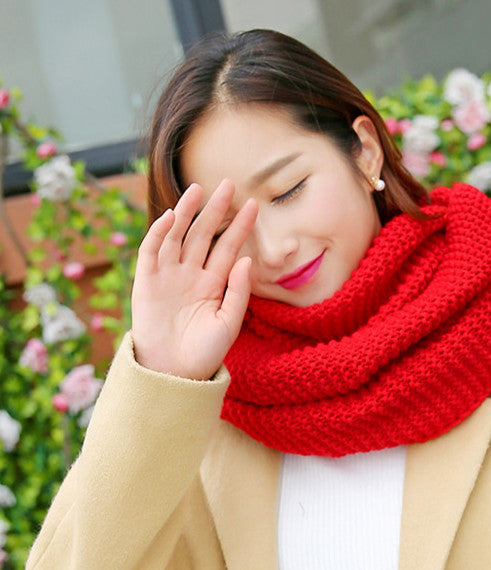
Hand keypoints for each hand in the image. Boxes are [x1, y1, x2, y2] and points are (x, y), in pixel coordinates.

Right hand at [131, 179, 256, 379]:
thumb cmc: (205, 352)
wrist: (173, 373)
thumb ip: (239, 292)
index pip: (228, 248)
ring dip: (187, 212)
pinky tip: (172, 216)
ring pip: (178, 236)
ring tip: (198, 189)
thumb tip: (247, 260)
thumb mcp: (229, 323)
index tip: (254, 206)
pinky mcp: (146, 281)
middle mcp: (191, 274)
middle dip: (215, 210)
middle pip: (204, 234)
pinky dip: (159, 233)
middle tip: (228, 184)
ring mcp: (168, 275)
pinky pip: (152, 251)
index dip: (240, 227)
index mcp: (213, 283)